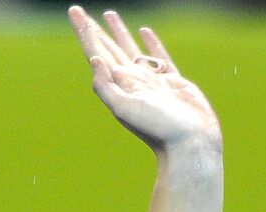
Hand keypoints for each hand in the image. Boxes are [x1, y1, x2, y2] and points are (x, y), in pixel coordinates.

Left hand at [67, 6, 220, 154]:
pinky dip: (151, 43)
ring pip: (130, 49)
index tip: (74, 12)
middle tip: (78, 12)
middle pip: (108, 48)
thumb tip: (94, 61)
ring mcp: (151, 81)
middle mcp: (132, 81)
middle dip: (93, 30)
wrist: (191, 144)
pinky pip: (158, 57)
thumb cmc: (160, 129)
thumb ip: (106, 87)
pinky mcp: (172, 83)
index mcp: (119, 84)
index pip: (97, 52)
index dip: (85, 32)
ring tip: (109, 15)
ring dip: (118, 32)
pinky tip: (144, 32)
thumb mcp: (126, 109)